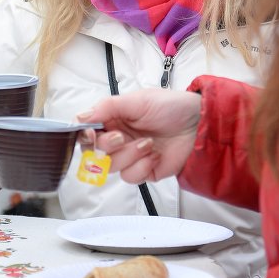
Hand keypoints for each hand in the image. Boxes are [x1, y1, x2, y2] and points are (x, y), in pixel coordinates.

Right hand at [76, 89, 201, 183]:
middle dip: (107, 146)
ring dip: (128, 155)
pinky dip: (141, 166)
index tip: (91, 134)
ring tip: (148, 143)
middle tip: (122, 136)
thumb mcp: (137, 101)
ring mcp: (131, 156)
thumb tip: (79, 117)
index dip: (85, 136)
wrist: (199, 124)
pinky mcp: (144, 171)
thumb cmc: (170, 107)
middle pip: (94, 153)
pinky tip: (155, 155)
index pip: (87, 132)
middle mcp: (119, 138)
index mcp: (113, 119)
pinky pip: (130, 177)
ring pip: (111, 167)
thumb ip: (107, 108)